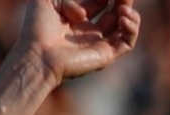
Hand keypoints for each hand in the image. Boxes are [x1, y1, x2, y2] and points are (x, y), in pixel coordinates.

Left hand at [15, 0, 139, 82]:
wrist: (38, 54)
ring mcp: (100, 43)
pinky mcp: (106, 55)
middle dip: (122, 2)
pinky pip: (127, 43)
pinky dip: (131, 30)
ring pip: (125, 28)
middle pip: (115, 13)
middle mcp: (90, 31)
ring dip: (131, 16)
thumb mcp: (48, 0)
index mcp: (77, 17)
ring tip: (124, 9)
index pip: (100, 3)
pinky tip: (122, 19)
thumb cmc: (38, 27)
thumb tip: (84, 13)